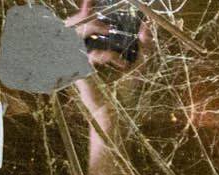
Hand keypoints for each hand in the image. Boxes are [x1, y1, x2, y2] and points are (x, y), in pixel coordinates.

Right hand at [65, 1, 146, 174]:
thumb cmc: (125, 95)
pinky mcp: (78, 75)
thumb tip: (148, 26)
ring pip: (73, 36)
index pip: (80, 26)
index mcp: (87, 52)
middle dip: (86, 17)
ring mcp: (74, 66)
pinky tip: (120, 63)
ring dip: (91, 29)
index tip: (90, 0)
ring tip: (109, 31)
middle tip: (105, 18)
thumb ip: (144, 47)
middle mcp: (77, 57)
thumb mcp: (139, 66)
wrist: (117, 119)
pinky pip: (86, 56)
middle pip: (70, 26)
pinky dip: (105, 55)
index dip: (84, 12)